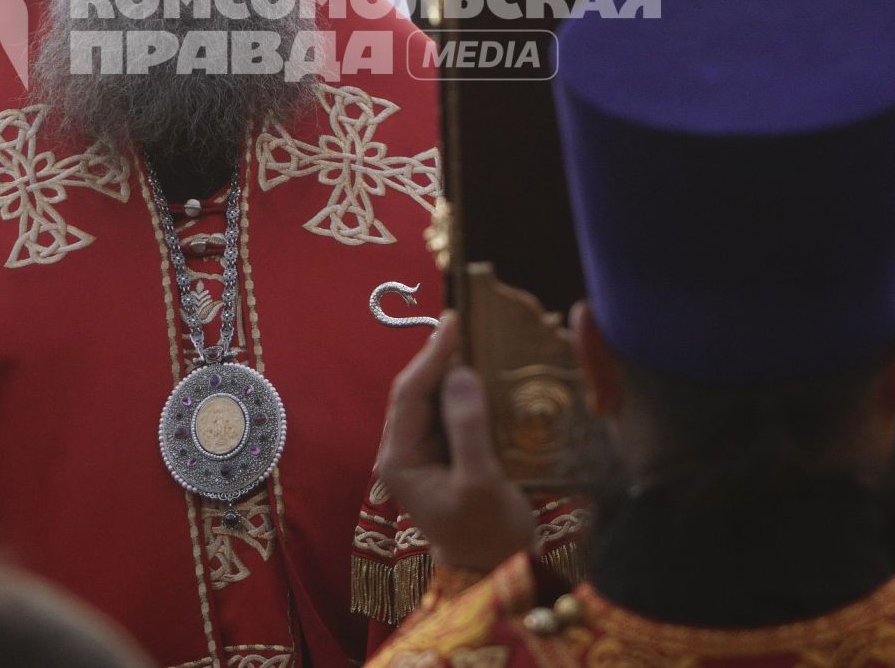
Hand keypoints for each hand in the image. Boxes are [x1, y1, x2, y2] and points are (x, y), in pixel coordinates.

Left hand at [376, 314, 534, 571]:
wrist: (494, 572)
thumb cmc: (486, 534)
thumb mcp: (480, 483)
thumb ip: (468, 428)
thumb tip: (460, 374)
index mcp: (399, 459)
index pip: (409, 394)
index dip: (430, 354)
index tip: (454, 322)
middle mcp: (404, 451)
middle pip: (418, 390)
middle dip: (442, 357)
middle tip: (472, 324)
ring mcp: (424, 452)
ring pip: (436, 398)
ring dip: (456, 371)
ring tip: (481, 340)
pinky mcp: (446, 453)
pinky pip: (453, 411)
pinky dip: (468, 390)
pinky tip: (488, 374)